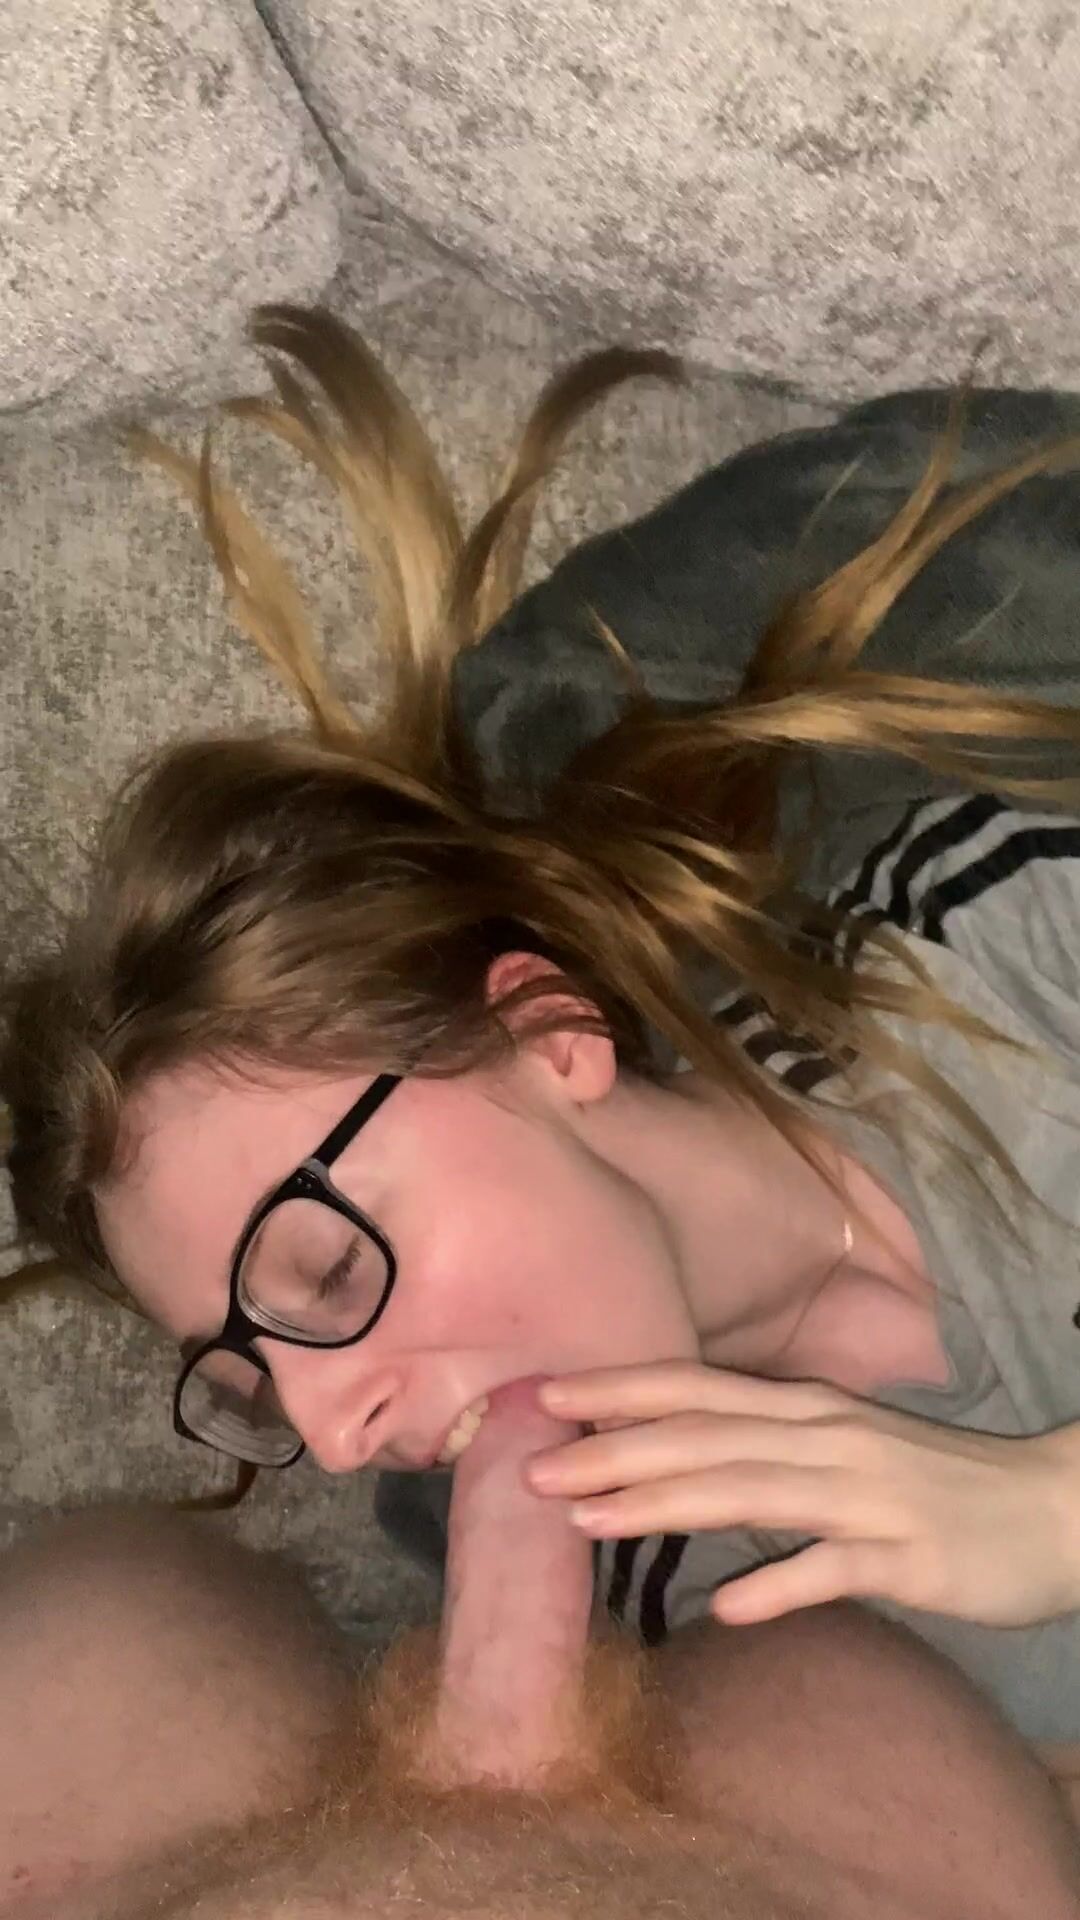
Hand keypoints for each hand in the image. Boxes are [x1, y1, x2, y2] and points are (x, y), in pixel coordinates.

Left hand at [528, 1362, 1079, 1627]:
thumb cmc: (934, 1482)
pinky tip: (726, 1607)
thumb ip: (765, 1448)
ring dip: (664, 1502)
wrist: (1052, 1509)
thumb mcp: (841, 1447)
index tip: (543, 1395)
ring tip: (588, 1520)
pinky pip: (833, 1569)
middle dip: (614, 1448)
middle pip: (705, 1436)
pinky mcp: (907, 1555)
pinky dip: (778, 1585)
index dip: (620, 1390)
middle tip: (530, 1467)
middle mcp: (826, 1439)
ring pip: (749, 1490)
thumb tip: (678, 1462)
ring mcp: (866, 1495)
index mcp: (806, 1411)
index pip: (696, 1389)